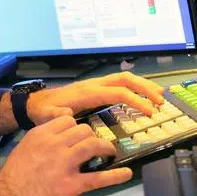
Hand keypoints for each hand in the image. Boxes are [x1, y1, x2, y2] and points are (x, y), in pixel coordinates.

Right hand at [0, 116, 130, 195]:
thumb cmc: (14, 175)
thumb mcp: (25, 147)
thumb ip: (43, 139)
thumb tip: (60, 138)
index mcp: (42, 134)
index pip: (68, 119)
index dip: (76, 126)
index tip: (79, 134)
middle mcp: (55, 144)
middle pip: (83, 130)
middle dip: (91, 136)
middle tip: (93, 146)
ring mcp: (65, 163)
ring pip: (93, 145)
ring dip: (104, 148)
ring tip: (108, 153)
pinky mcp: (72, 184)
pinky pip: (99, 177)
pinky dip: (115, 175)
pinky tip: (126, 173)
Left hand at [26, 72, 165, 125]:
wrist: (36, 103)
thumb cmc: (44, 111)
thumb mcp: (47, 116)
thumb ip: (56, 116)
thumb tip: (67, 116)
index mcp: (87, 93)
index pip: (117, 92)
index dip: (135, 100)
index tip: (149, 111)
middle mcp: (94, 85)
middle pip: (125, 79)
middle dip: (144, 88)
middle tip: (160, 101)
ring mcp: (95, 85)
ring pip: (123, 78)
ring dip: (142, 85)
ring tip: (159, 95)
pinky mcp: (95, 88)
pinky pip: (118, 83)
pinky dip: (133, 86)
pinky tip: (142, 94)